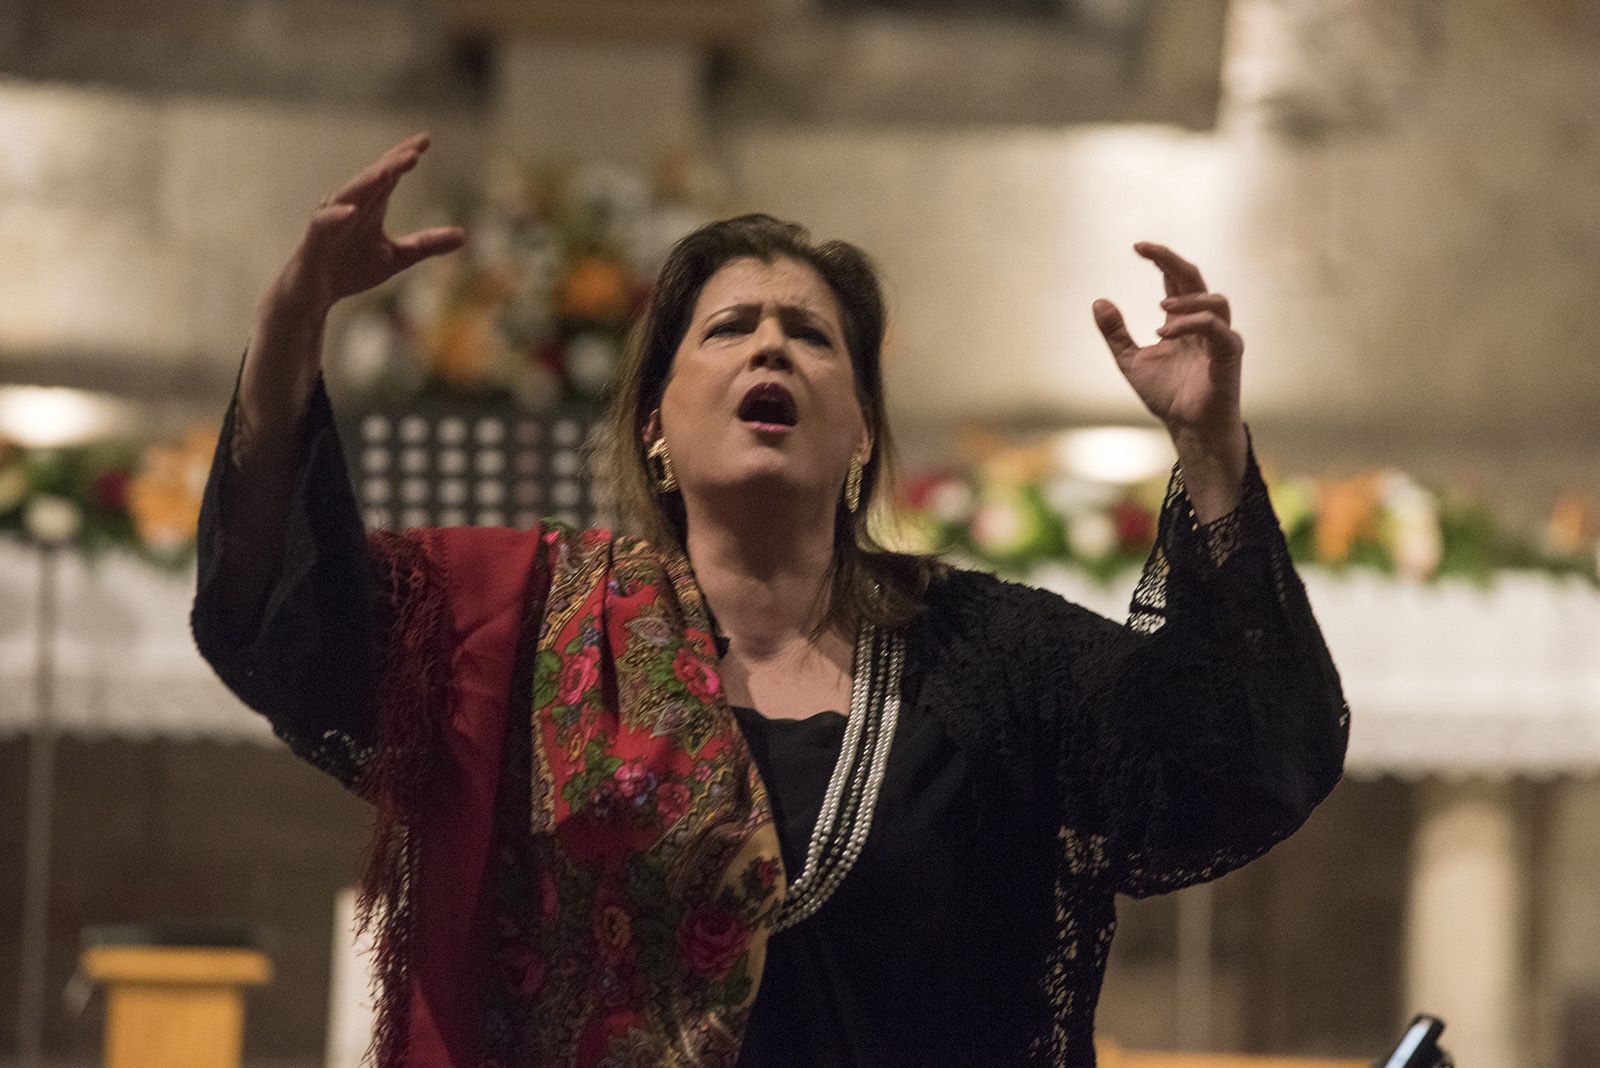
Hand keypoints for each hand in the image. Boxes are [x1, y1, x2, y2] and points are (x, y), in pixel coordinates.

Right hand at [263, 132, 465, 323]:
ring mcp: (331, 221)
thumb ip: (426, 245)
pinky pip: (324, 224)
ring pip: (348, 195)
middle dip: (391, 164)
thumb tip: (464, 235)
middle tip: (414, 151)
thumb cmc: (351, 268)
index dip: (404, 156)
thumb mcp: (397, 258)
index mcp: (371, 205)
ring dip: (366, 182)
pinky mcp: (315, 240)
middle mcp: (350, 206)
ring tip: (386, 171)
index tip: (426, 139)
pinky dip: (336, 216)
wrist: (315, 295)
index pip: (389, 174)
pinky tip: (351, 210)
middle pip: (372, 179)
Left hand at [1093, 242, 1246, 520]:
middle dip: (1172, 260)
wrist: (1187, 428)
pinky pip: (1219, 329)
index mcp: (1183, 321)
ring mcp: (1220, 338)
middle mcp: (1205, 324)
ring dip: (1186, 299)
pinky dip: (1193, 324)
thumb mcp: (1130, 361)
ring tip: (1160, 309)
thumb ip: (1116, 333)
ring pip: (1215, 300)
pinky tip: (1166, 332)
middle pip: (1196, 279)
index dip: (1160, 260)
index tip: (1137, 247)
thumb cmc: (1167, 395)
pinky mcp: (1229, 356)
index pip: (1176, 280)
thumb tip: (1098, 301)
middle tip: (1146, 250)